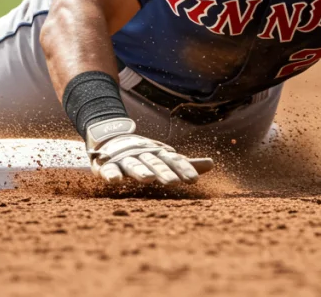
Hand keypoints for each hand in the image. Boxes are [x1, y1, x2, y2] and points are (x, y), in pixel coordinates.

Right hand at [85, 117, 214, 184]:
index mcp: (159, 154)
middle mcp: (143, 155)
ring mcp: (125, 159)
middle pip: (155, 163)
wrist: (112, 138)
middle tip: (173, 182)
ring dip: (141, 171)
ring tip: (148, 179)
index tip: (193, 180)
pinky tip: (115, 181)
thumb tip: (212, 164)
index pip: (174, 161)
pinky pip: (109, 170)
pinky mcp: (107, 165)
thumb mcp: (164, 157)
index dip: (183, 169)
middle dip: (164, 172)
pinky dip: (112, 174)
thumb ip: (184, 163)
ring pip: (134, 165)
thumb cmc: (143, 154)